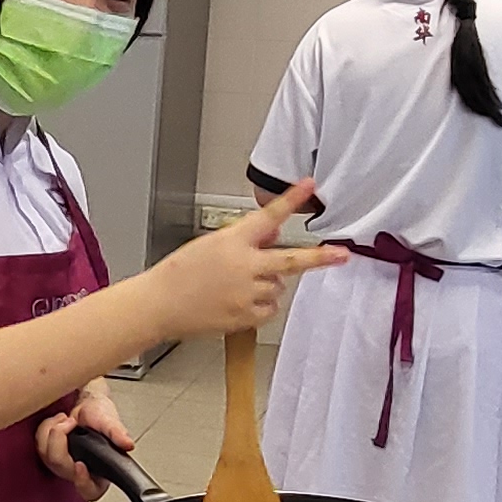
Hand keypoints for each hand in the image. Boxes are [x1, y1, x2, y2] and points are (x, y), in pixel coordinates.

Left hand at [36, 382, 132, 487]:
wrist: (87, 404)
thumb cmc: (99, 416)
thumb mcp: (111, 422)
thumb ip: (118, 433)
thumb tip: (127, 443)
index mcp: (99, 471)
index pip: (90, 490)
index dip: (83, 482)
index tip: (81, 465)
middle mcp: (79, 471)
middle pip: (61, 467)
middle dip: (61, 439)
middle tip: (71, 422)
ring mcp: (63, 464)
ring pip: (47, 456)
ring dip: (53, 431)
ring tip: (67, 419)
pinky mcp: (49, 454)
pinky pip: (39, 446)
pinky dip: (46, 428)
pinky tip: (59, 421)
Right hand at [149, 182, 346, 336]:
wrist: (159, 305)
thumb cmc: (179, 274)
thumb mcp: (211, 245)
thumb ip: (247, 240)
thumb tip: (275, 235)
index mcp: (233, 242)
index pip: (268, 216)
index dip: (292, 199)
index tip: (310, 185)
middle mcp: (244, 266)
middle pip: (291, 260)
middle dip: (320, 257)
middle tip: (342, 254)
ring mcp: (247, 294)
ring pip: (278, 286)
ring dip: (268, 284)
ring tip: (237, 286)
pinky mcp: (246, 317)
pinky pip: (270, 309)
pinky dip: (260, 306)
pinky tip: (237, 302)